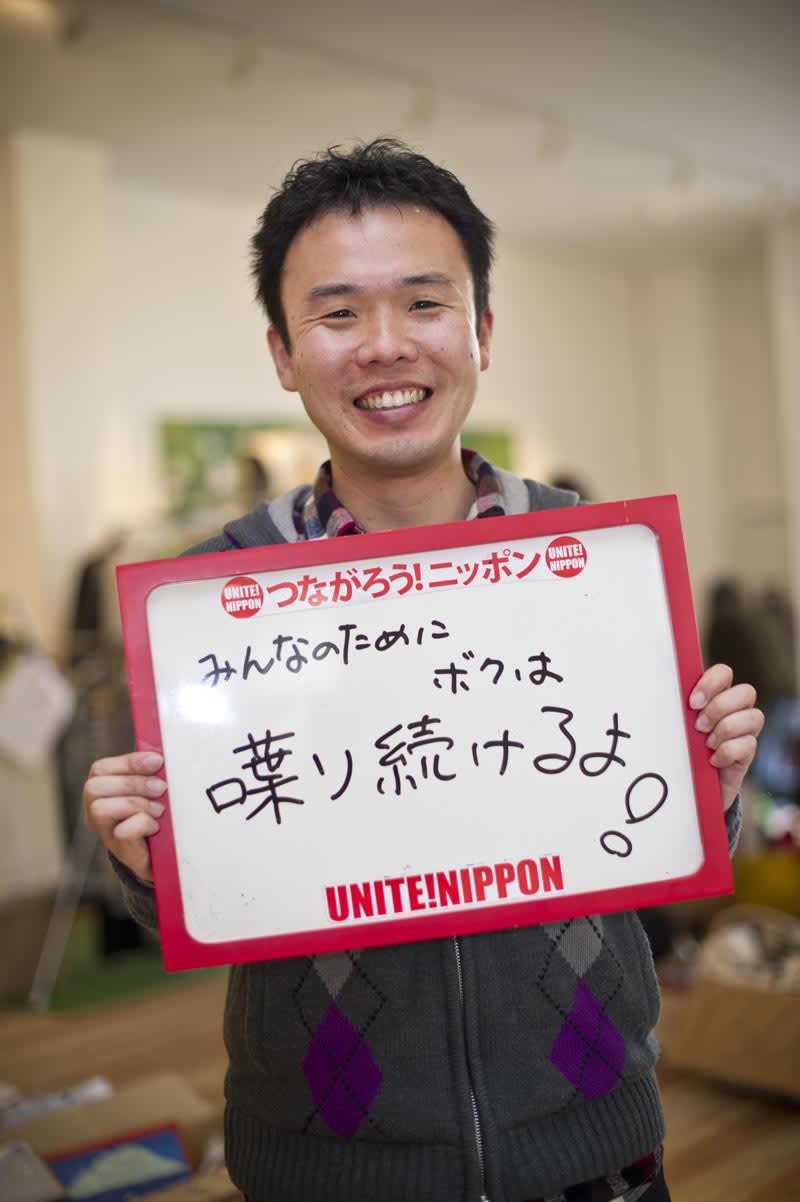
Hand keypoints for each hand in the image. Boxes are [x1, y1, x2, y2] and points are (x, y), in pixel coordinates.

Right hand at [83, 750, 165, 882]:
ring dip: (137, 803)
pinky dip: (141, 824)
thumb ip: (149, 772)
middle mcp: (93, 808)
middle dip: (134, 783)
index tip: (157, 761)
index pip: (101, 768)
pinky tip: (154, 826)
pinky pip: (122, 831)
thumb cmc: (154, 813)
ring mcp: (102, 829)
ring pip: (101, 808)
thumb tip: (158, 757)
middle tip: (161, 788)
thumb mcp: (151, 789)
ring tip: (159, 810)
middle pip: (96, 786)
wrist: (161, 853)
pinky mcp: (116, 846)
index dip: (129, 762)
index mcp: (101, 788)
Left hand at [689, 664, 763, 810]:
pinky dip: (726, 753)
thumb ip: (677, 708)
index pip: (724, 673)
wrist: (688, 786)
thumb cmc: (679, 748)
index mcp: (715, 696)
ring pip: (754, 716)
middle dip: (720, 708)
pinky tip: (713, 761)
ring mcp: (744, 731)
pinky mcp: (747, 754)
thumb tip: (659, 692)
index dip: (712, 683)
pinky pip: (748, 745)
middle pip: (746, 692)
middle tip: (698, 726)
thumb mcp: (675, 726)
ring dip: (725, 730)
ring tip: (706, 744)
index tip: (692, 702)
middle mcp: (735, 710)